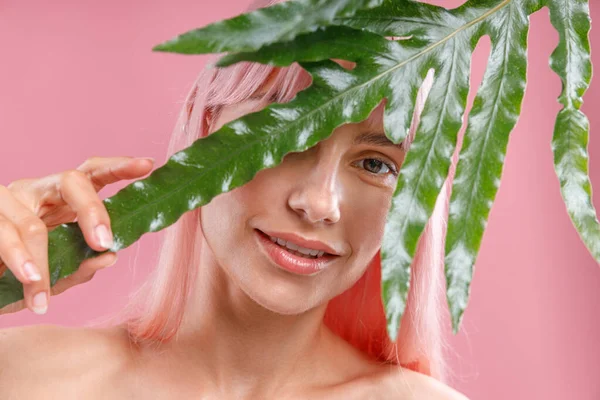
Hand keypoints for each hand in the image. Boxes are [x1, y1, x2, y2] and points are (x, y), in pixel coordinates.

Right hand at [0, 156, 154, 314]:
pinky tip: (28, 281)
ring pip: (32, 222)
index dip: (118, 167)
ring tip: (43, 296)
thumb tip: (111, 257)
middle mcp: (37, 191)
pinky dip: (18, 260)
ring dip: (41, 263)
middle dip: (92, 211)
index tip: (147, 165)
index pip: (92, 174)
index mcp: (61, 200)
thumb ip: (82, 266)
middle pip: (71, 181)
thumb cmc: (19, 278)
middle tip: (104, 243)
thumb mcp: (56, 275)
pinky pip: (3, 234)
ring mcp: (6, 199)